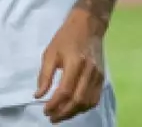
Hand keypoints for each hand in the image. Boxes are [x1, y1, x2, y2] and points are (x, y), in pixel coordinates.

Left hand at [35, 9, 106, 123]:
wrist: (89, 25)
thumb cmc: (66, 37)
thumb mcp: (50, 52)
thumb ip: (45, 75)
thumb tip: (38, 95)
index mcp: (75, 63)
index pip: (65, 91)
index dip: (54, 104)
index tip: (44, 110)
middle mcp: (89, 71)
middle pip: (77, 100)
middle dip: (63, 113)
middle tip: (51, 118)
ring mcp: (98, 76)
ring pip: (87, 102)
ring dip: (73, 113)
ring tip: (60, 115)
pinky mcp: (102, 78)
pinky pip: (95, 99)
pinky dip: (84, 107)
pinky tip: (73, 109)